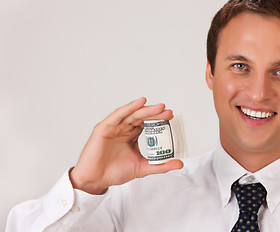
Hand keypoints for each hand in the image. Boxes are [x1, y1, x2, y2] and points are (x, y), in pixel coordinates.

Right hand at [69, 97, 183, 193]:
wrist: (96, 180)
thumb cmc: (114, 172)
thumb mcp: (142, 168)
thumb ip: (160, 165)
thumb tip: (179, 164)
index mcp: (131, 135)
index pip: (147, 123)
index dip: (158, 119)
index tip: (171, 117)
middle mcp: (123, 129)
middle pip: (141, 117)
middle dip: (155, 113)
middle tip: (168, 112)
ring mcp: (114, 127)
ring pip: (132, 114)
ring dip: (146, 110)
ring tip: (159, 107)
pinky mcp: (104, 127)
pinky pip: (118, 115)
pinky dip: (129, 108)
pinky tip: (140, 103)